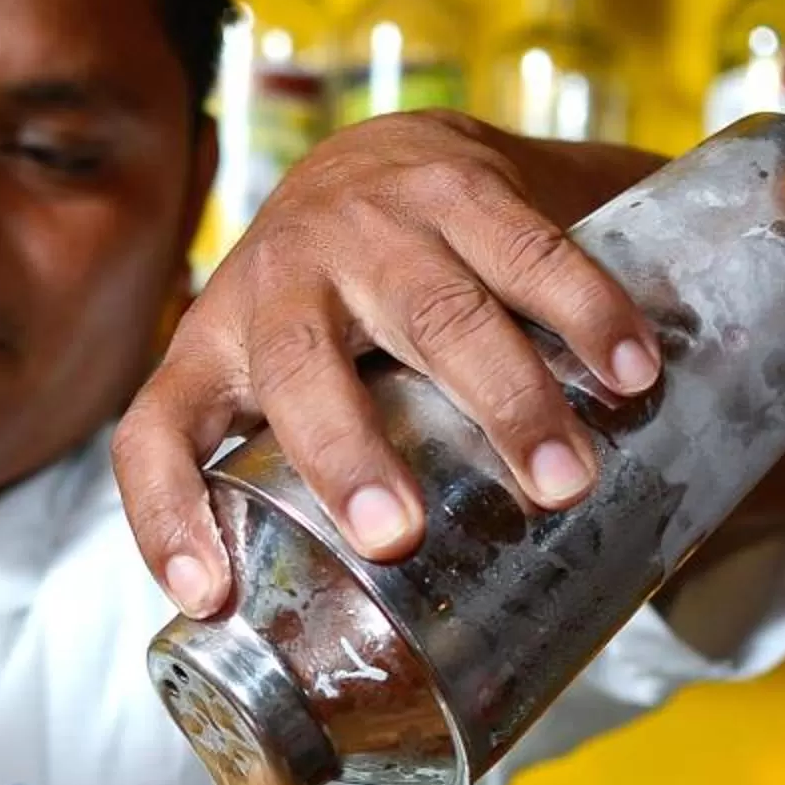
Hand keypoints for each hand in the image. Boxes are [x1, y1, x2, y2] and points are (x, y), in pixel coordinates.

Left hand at [113, 113, 665, 617]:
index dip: (164, 517)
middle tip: (397, 532)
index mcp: (213, 345)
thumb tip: (342, 634)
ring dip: (505, 400)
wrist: (379, 149)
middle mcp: (279, 279)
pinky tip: (630, 374)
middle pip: (299, 367)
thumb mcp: (267, 378)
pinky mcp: (458, 184)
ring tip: (561, 482)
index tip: (208, 597)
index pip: (154, 432)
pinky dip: (587, 315)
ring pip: (434, 312)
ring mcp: (369, 225)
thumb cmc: (321, 305)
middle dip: (347, 452)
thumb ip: (282, 476)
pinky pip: (529, 252)